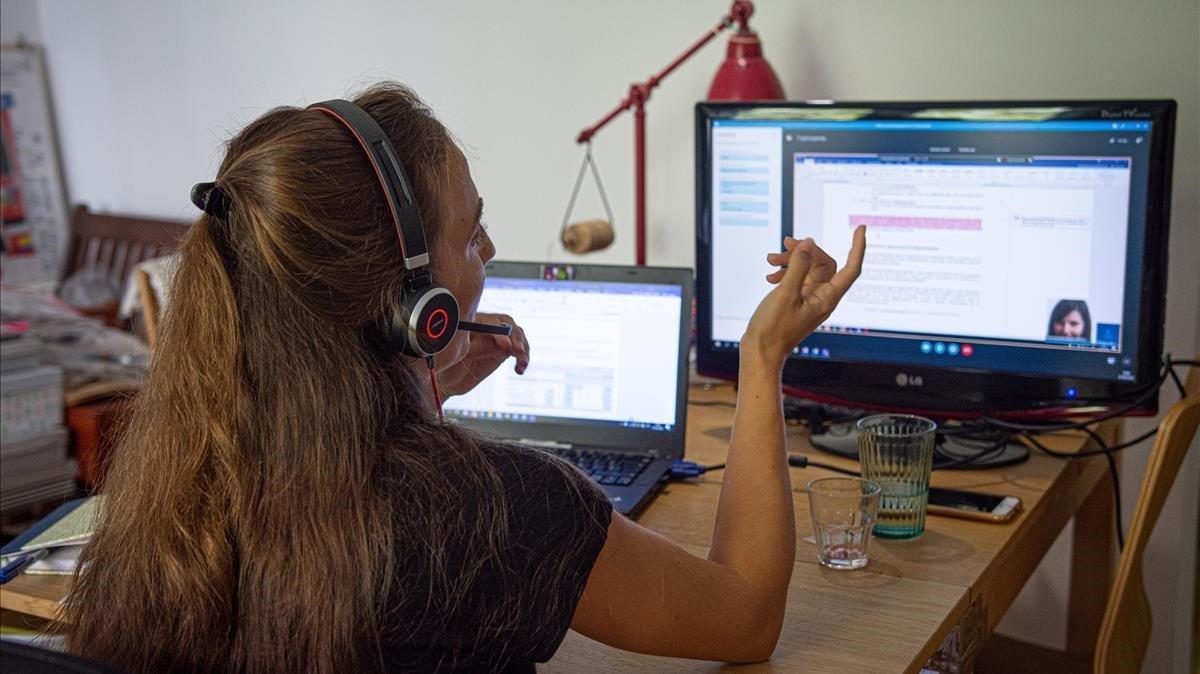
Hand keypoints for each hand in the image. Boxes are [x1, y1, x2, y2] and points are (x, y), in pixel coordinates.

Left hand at [437, 313, 529, 396]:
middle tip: (519, 352)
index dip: (500, 332)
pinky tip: (520, 369)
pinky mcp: (503, 350)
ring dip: (523, 347)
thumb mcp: (457, 358)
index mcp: (472, 322)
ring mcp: (496, 337)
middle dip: (515, 336)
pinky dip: (523, 357)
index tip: (505, 347)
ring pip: (516, 334)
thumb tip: (495, 342)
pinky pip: (518, 349)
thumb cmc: (447, 366)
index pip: (490, 321)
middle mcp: (486, 326)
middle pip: (507, 323)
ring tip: (522, 363)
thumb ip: (475, 348)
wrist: (448, 380)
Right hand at [743, 226, 866, 366]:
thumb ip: (798, 266)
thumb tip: (809, 244)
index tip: (860, 228)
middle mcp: (821, 297)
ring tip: (770, 260)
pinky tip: (770, 276)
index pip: (851, 268)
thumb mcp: (785, 293)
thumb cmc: (774, 329)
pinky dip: (785, 272)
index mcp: (827, 298)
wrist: (760, 351)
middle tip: (785, 243)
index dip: (857, 247)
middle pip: (823, 263)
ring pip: (807, 269)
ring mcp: (809, 299)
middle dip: (805, 250)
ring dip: (790, 260)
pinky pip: (796, 278)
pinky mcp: (796, 300)